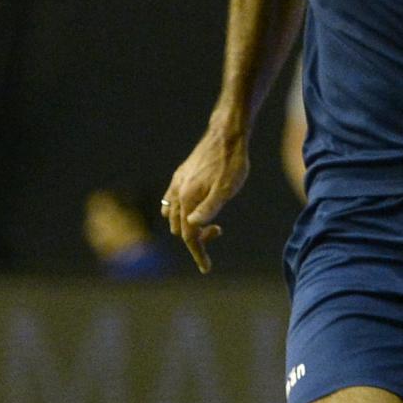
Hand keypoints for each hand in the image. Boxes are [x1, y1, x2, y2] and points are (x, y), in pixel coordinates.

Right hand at [161, 129, 249, 273]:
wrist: (227, 135)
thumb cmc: (232, 163)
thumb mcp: (226, 189)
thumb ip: (209, 209)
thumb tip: (193, 228)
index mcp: (187, 199)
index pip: (188, 235)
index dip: (198, 253)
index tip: (206, 268)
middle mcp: (178, 193)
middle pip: (179, 228)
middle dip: (195, 237)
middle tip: (218, 231)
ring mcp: (177, 183)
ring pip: (172, 215)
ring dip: (186, 225)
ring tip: (208, 222)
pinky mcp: (181, 175)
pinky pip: (171, 200)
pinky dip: (177, 211)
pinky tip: (190, 210)